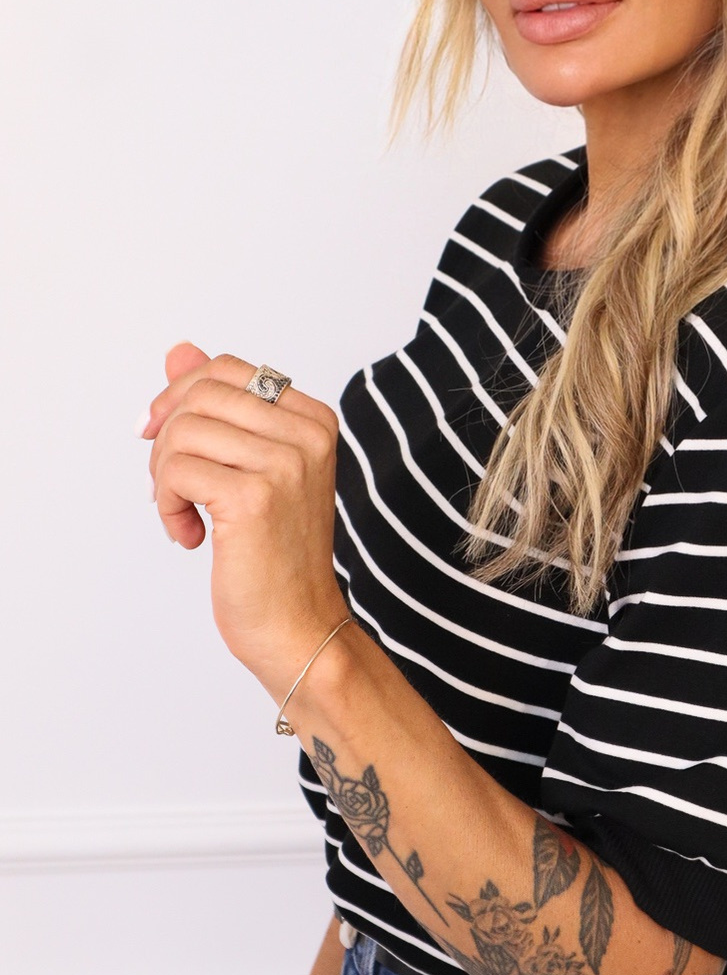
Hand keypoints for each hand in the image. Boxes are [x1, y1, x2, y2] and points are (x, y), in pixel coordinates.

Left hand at [143, 342, 346, 684]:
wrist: (298, 624)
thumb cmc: (275, 553)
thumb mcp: (248, 466)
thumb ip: (219, 405)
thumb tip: (178, 350)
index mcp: (315, 419)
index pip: (228, 370)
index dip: (181, 398)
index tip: (164, 438)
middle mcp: (308, 434)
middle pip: (200, 395)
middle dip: (167, 439)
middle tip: (170, 485)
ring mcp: (286, 463)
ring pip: (183, 431)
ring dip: (164, 476)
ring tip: (183, 513)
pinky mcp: (255, 497)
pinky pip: (177, 471)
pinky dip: (168, 506)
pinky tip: (191, 535)